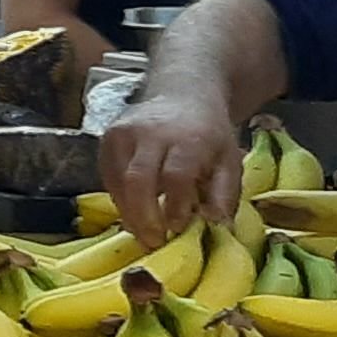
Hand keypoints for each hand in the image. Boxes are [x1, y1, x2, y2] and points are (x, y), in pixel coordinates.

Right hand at [100, 77, 246, 246]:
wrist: (182, 95)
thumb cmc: (209, 135)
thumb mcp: (229, 161)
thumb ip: (224, 194)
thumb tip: (215, 224)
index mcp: (188, 139)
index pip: (175, 176)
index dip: (174, 206)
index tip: (178, 229)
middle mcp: (151, 133)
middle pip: (138, 179)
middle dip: (144, 217)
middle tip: (154, 242)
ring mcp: (124, 134)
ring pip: (118, 181)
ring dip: (129, 213)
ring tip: (144, 234)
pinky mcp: (107, 139)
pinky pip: (108, 176)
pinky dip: (120, 199)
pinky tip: (135, 213)